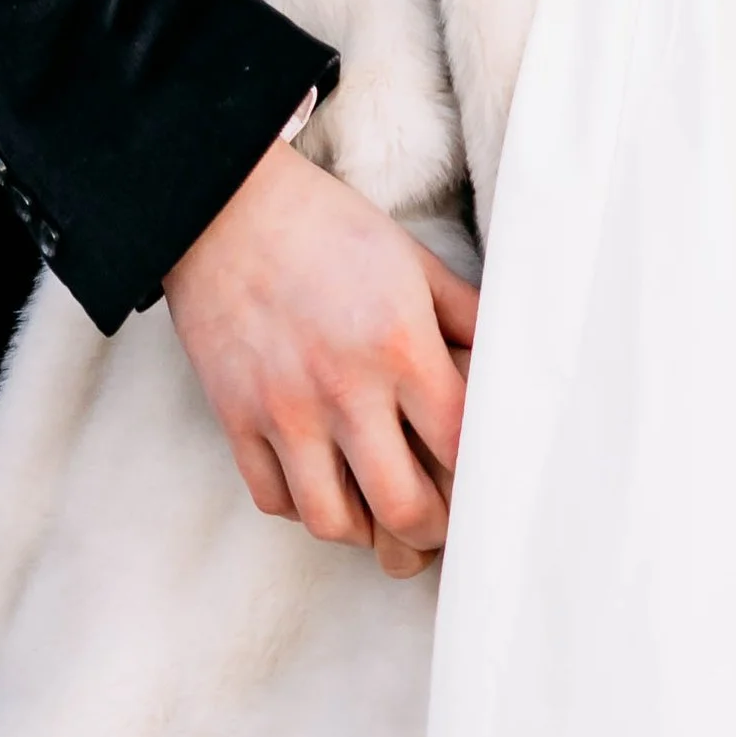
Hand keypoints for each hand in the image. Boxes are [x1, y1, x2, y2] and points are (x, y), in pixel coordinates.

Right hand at [163, 135, 477, 578]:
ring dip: (364, 532)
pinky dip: (301, 506)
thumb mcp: (412, 261)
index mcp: (399, 345)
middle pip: (403, 507)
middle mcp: (344, 387)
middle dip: (429, 531)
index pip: (460, 446)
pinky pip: (273, 498)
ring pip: (331, 521)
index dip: (482, 479)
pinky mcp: (235, 417)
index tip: (484, 485)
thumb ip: (464, 317)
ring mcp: (283, 409)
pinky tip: (322, 484)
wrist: (225, 204)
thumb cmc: (329, 229)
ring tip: (377, 515)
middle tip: (435, 524)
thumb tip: (509, 362)